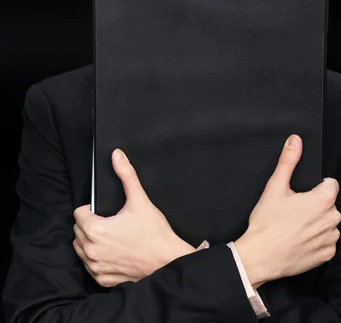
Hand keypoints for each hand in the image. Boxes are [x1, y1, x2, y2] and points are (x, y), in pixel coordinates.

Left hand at [73, 149, 195, 287]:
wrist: (168, 261)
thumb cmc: (154, 232)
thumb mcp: (140, 199)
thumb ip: (126, 175)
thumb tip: (117, 155)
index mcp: (96, 230)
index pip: (78, 213)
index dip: (91, 209)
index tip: (105, 211)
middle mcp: (91, 251)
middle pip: (78, 231)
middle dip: (89, 224)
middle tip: (110, 221)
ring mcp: (96, 267)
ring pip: (81, 249)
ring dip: (89, 241)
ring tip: (110, 235)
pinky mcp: (102, 280)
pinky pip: (89, 266)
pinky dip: (96, 259)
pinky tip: (112, 251)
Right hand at [234, 135, 340, 287]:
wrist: (261, 256)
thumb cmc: (267, 222)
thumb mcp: (275, 186)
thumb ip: (288, 161)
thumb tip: (296, 140)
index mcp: (322, 201)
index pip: (331, 184)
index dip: (316, 186)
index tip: (301, 193)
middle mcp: (332, 220)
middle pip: (329, 203)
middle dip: (316, 203)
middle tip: (294, 209)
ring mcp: (330, 239)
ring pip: (329, 222)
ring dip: (317, 221)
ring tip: (295, 225)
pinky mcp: (326, 255)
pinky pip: (327, 241)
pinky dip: (317, 239)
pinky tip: (299, 238)